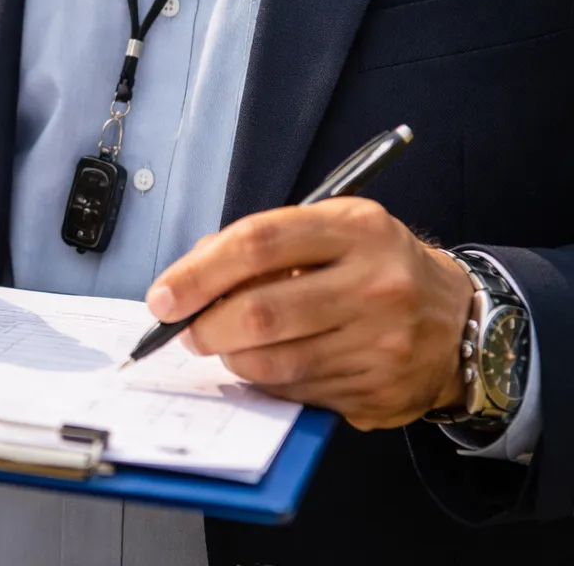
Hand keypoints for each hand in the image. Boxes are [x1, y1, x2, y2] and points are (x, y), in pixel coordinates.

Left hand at [146, 199, 472, 429]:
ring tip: (220, 344)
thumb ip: (261, 243)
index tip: (164, 295)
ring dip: (230, 357)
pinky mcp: (380, 390)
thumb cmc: (374, 264)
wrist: (457, 319)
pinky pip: (297, 392)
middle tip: (183, 329)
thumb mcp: (330, 228)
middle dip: (205, 325)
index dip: (199, 272)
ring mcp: (382, 342)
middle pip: (262, 310)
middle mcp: (375, 283)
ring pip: (275, 361)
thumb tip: (188, 278)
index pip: (259, 242)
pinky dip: (263, 381)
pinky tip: (260, 364)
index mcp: (356, 227)